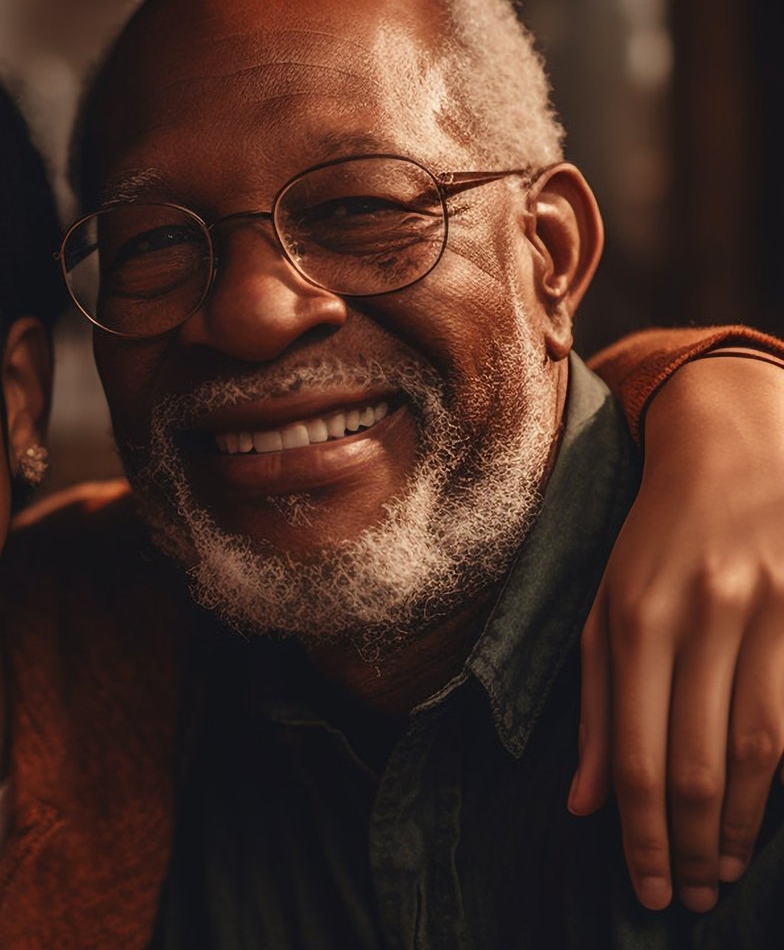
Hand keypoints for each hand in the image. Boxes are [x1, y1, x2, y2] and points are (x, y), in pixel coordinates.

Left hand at [571, 351, 783, 911]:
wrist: (738, 449)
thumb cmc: (657, 539)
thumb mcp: (603, 608)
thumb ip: (592, 707)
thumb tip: (581, 804)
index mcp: (635, 618)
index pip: (633, 753)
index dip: (640, 833)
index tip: (648, 886)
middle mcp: (702, 619)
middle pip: (694, 762)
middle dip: (689, 842)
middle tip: (689, 896)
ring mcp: (767, 616)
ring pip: (758, 750)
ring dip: (739, 824)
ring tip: (724, 870)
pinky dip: (782, 779)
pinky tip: (763, 815)